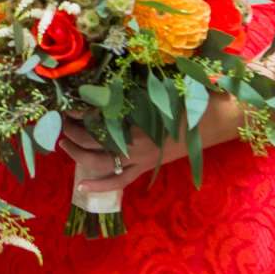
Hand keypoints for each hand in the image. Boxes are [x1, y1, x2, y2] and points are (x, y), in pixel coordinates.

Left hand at [61, 97, 239, 198]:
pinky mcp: (144, 169)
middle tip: (60, 121)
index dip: (78, 112)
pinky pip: (118, 182)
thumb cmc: (188, 100)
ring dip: (76, 154)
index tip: (66, 104)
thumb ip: (131, 90)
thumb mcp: (158, 89)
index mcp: (137, 120)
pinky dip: (99, 186)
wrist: (214, 121)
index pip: (97, 117)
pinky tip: (80, 188)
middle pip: (91, 141)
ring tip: (63, 142)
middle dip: (71, 132)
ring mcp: (139, 160)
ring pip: (98, 164)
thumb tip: (101, 85)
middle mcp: (134, 144)